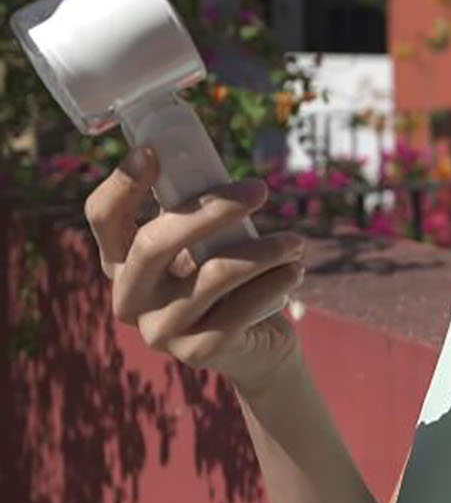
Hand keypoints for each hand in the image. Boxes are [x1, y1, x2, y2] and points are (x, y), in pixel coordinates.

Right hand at [85, 145, 307, 393]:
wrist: (257, 346)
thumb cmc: (228, 280)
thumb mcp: (206, 243)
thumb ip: (195, 211)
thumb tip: (200, 156)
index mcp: (122, 262)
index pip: (103, 218)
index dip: (121, 184)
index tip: (151, 150)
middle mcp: (129, 298)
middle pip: (154, 243)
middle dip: (211, 210)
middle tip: (260, 189)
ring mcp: (159, 329)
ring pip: (212, 274)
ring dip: (264, 250)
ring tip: (295, 241)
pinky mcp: (197, 352)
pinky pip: (242, 307)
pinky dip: (275, 281)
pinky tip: (295, 270)